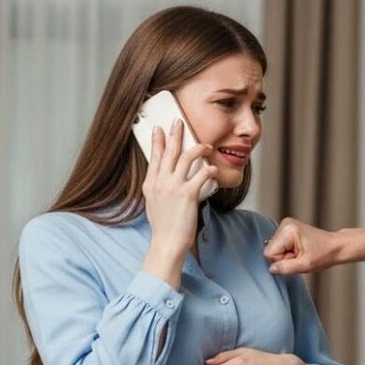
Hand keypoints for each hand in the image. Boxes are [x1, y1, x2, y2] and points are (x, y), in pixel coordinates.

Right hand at [142, 119, 216, 259]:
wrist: (167, 243)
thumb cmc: (164, 227)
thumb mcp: (154, 203)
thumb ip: (159, 188)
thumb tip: (168, 180)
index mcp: (150, 184)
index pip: (154, 157)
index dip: (158, 141)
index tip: (159, 129)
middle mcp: (160, 182)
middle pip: (169, 152)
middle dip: (175, 134)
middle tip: (179, 121)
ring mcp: (173, 187)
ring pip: (186, 158)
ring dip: (198, 148)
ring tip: (206, 146)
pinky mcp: (188, 194)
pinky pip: (202, 174)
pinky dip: (210, 170)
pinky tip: (214, 169)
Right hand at [264, 219, 364, 274]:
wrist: (337, 246)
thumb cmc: (325, 254)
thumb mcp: (305, 265)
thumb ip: (286, 268)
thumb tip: (271, 269)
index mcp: (288, 230)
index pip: (269, 252)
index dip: (282, 260)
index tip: (296, 259)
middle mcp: (285, 224)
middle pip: (271, 249)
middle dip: (284, 257)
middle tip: (300, 256)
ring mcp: (286, 225)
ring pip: (275, 248)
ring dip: (287, 255)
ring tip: (302, 253)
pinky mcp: (288, 229)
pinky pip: (280, 245)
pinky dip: (288, 251)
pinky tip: (300, 250)